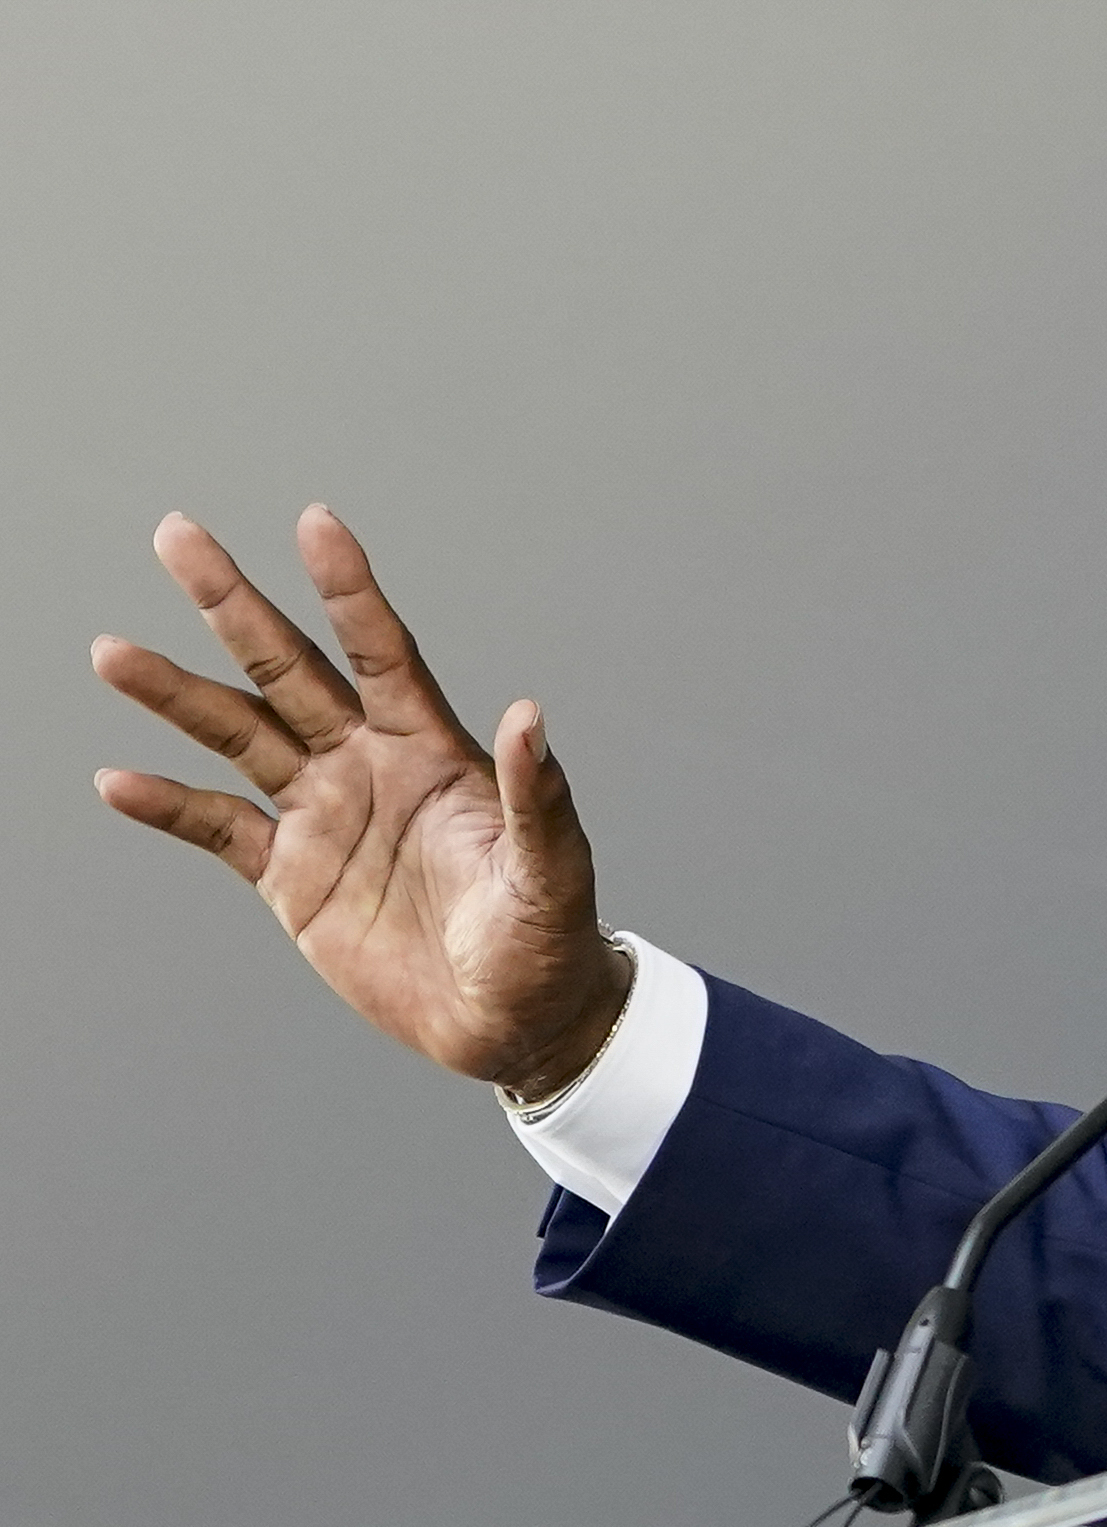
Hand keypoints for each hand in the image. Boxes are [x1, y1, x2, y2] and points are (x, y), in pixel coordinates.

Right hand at [92, 507, 628, 1105]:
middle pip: (289, 669)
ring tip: (114, 652)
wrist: (516, 1023)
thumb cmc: (549, 940)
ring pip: (238, 736)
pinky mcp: (293, 878)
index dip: (349, 590)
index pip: (382, 651)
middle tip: (179, 537)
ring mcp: (326, 817)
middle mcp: (370, 765)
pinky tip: (117, 778)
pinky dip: (169, 806)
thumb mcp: (554, 870)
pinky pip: (219, 830)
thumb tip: (529, 714)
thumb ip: (537, 794)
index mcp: (435, 750)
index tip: (314, 521)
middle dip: (234, 605)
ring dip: (177, 696)